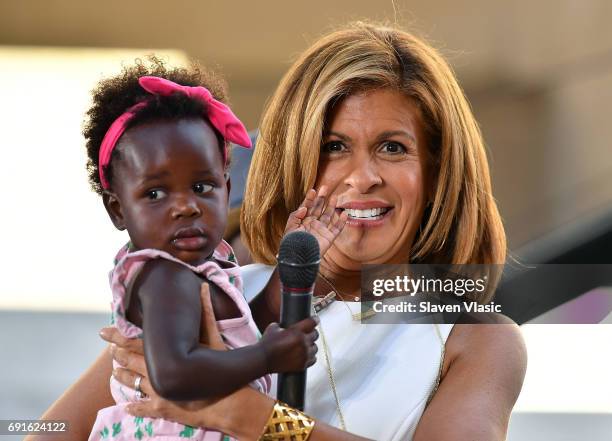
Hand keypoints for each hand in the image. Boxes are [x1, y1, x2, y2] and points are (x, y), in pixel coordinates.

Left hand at [99, 283, 225, 413]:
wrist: (227, 401)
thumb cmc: (219, 365)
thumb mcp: (215, 337)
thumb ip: (206, 312)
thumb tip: (204, 287)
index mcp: (164, 354)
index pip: (135, 342)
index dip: (118, 336)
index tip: (105, 331)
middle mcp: (155, 373)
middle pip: (130, 361)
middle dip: (118, 353)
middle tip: (109, 348)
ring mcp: (157, 392)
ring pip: (132, 383)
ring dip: (122, 376)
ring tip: (114, 372)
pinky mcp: (162, 408)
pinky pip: (143, 408)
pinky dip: (133, 407)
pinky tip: (127, 406)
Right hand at [259, 316, 318, 372]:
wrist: (263, 360)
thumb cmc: (267, 342)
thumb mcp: (274, 327)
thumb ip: (285, 325)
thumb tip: (289, 325)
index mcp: (296, 331)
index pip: (312, 322)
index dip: (315, 320)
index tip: (315, 319)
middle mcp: (303, 342)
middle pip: (315, 335)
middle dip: (312, 333)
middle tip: (308, 333)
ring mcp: (304, 354)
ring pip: (315, 347)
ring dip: (311, 345)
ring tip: (305, 345)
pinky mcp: (303, 364)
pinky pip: (313, 359)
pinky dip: (310, 356)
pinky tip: (305, 354)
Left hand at [285, 186, 347, 256]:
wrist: (299, 258)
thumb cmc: (292, 244)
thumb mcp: (290, 228)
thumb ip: (295, 216)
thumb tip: (304, 208)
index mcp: (302, 222)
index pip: (307, 207)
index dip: (309, 199)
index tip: (312, 190)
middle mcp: (312, 225)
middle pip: (318, 209)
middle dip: (321, 198)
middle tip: (325, 187)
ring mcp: (321, 231)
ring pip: (328, 216)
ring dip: (331, 206)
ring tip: (334, 197)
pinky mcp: (328, 238)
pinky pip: (337, 228)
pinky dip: (341, 222)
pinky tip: (344, 213)